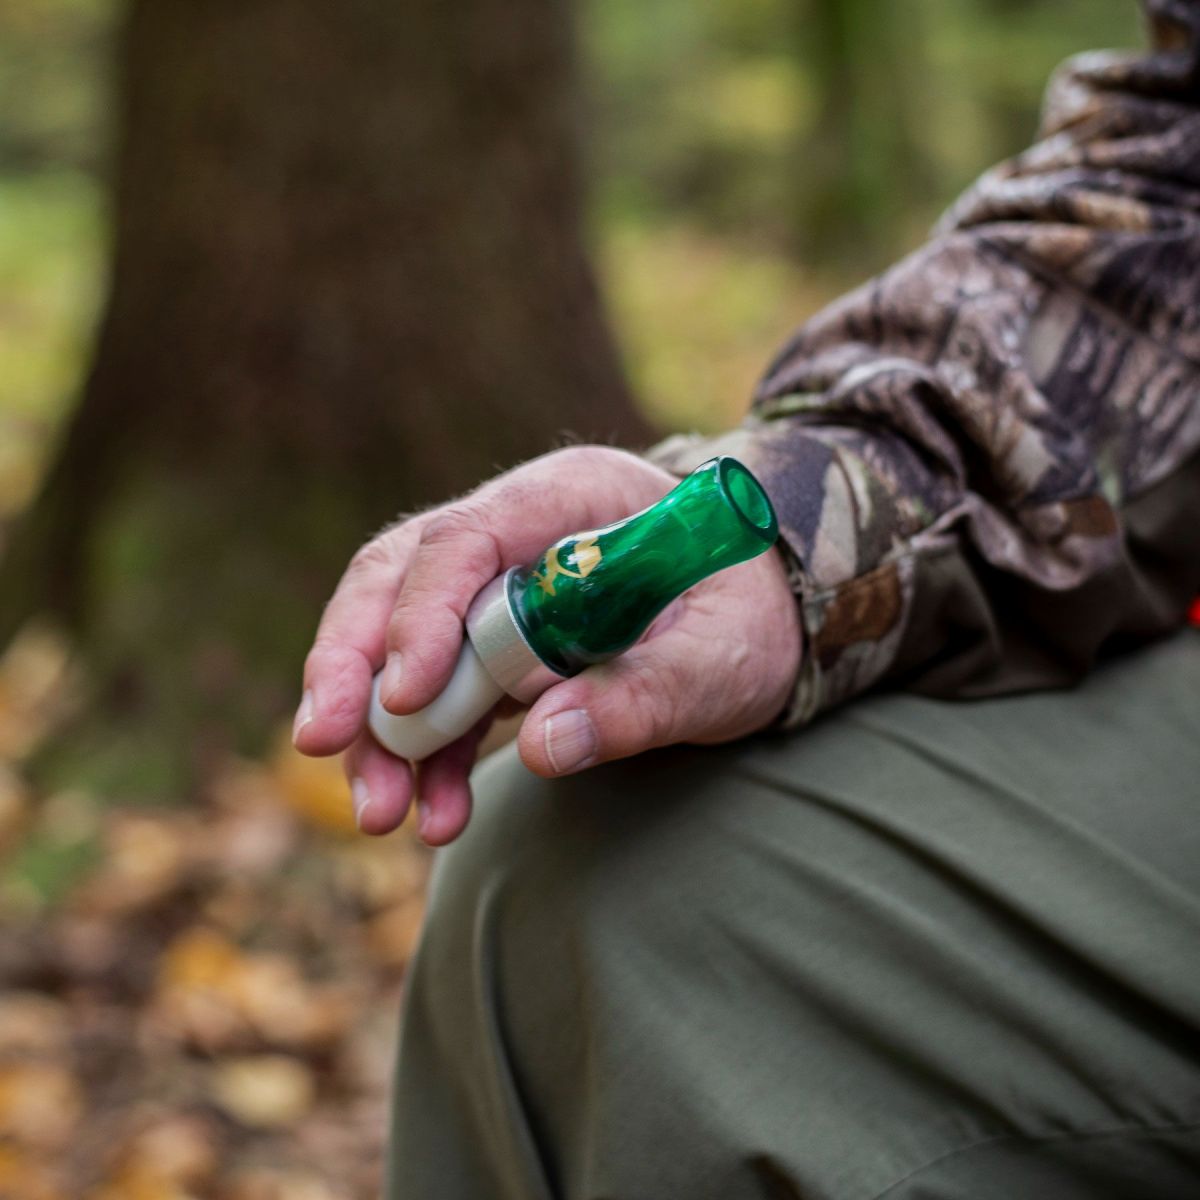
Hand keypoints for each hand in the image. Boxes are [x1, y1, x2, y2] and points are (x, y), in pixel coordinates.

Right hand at [292, 445, 801, 845]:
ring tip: (380, 813)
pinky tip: (432, 813)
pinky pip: (439, 695)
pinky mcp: (495, 646)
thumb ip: (645, 695)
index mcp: (572, 497)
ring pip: (398, 640)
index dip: (421, 612)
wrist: (763, 621)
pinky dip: (425, 754)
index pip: (467, 538)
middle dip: (352, 661)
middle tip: (325, 742)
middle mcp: (518, 533)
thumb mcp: (724, 657)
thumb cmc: (750, 618)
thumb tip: (539, 748)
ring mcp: (498, 589)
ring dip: (379, 729)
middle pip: (399, 577)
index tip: (402, 695)